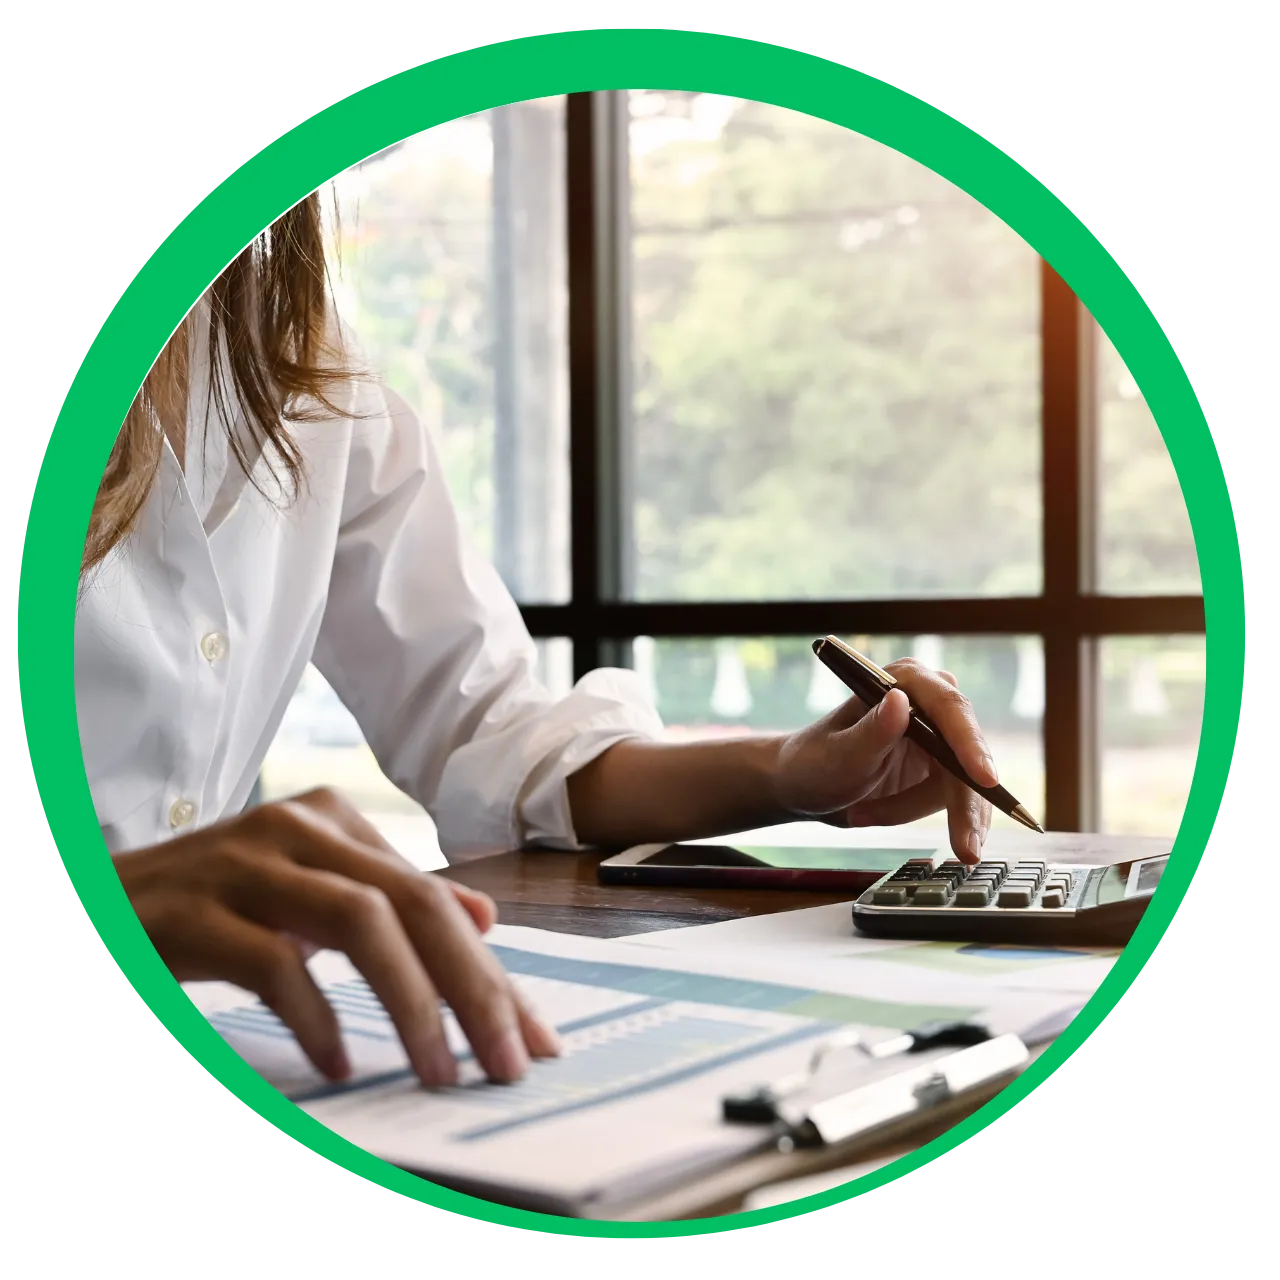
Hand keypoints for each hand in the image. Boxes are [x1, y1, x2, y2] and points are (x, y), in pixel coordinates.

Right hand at [114, 787, 559, 1086]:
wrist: (92, 903)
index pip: (435, 898)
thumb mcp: (305, 895)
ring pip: (361, 921)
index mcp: (331, 822)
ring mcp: (243, 864)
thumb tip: (482, 916)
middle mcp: (296, 827)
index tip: (532, 1038)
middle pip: (414, 903)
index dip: (492, 971)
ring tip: (440, 1070)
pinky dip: (316, 1017)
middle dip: (474, 987)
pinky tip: (340, 1063)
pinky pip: (274, 963)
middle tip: (508, 1061)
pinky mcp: (192, 913)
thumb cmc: (206, 907)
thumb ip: (389, 900)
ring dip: (413, 1003)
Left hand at [773, 659, 997, 862]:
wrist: (803, 786)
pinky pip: (949, 798)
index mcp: (904, 681)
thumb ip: (872, 731)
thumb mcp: (839, 755)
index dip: (971, 744)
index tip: (984, 779)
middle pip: (966, 753)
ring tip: (863, 815)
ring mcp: (937, 735)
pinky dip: (915, 813)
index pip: (949, 708)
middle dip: (962, 803)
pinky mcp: (938, 766)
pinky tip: (875, 815)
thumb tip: (900, 701)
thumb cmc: (813, 763)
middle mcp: (928, 702)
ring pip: (960, 784)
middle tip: (965, 848)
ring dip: (913, 809)